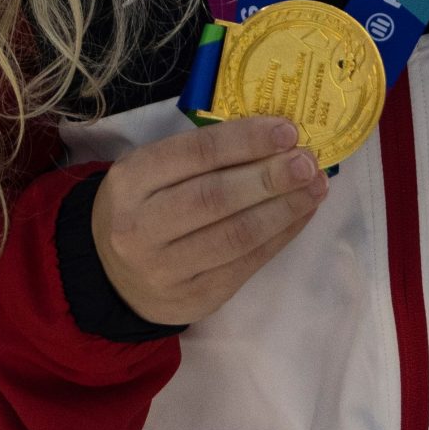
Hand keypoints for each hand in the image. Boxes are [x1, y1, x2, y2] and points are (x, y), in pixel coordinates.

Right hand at [92, 116, 329, 327]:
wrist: (112, 276)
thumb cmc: (144, 206)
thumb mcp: (152, 171)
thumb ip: (201, 155)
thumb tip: (275, 138)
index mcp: (131, 181)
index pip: (195, 153)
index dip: (246, 140)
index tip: (287, 130)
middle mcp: (142, 227)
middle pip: (216, 198)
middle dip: (269, 177)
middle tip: (308, 161)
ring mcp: (167, 269)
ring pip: (236, 236)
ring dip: (284, 209)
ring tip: (316, 186)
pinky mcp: (195, 299)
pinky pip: (246, 264)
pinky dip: (280, 236)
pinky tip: (301, 215)